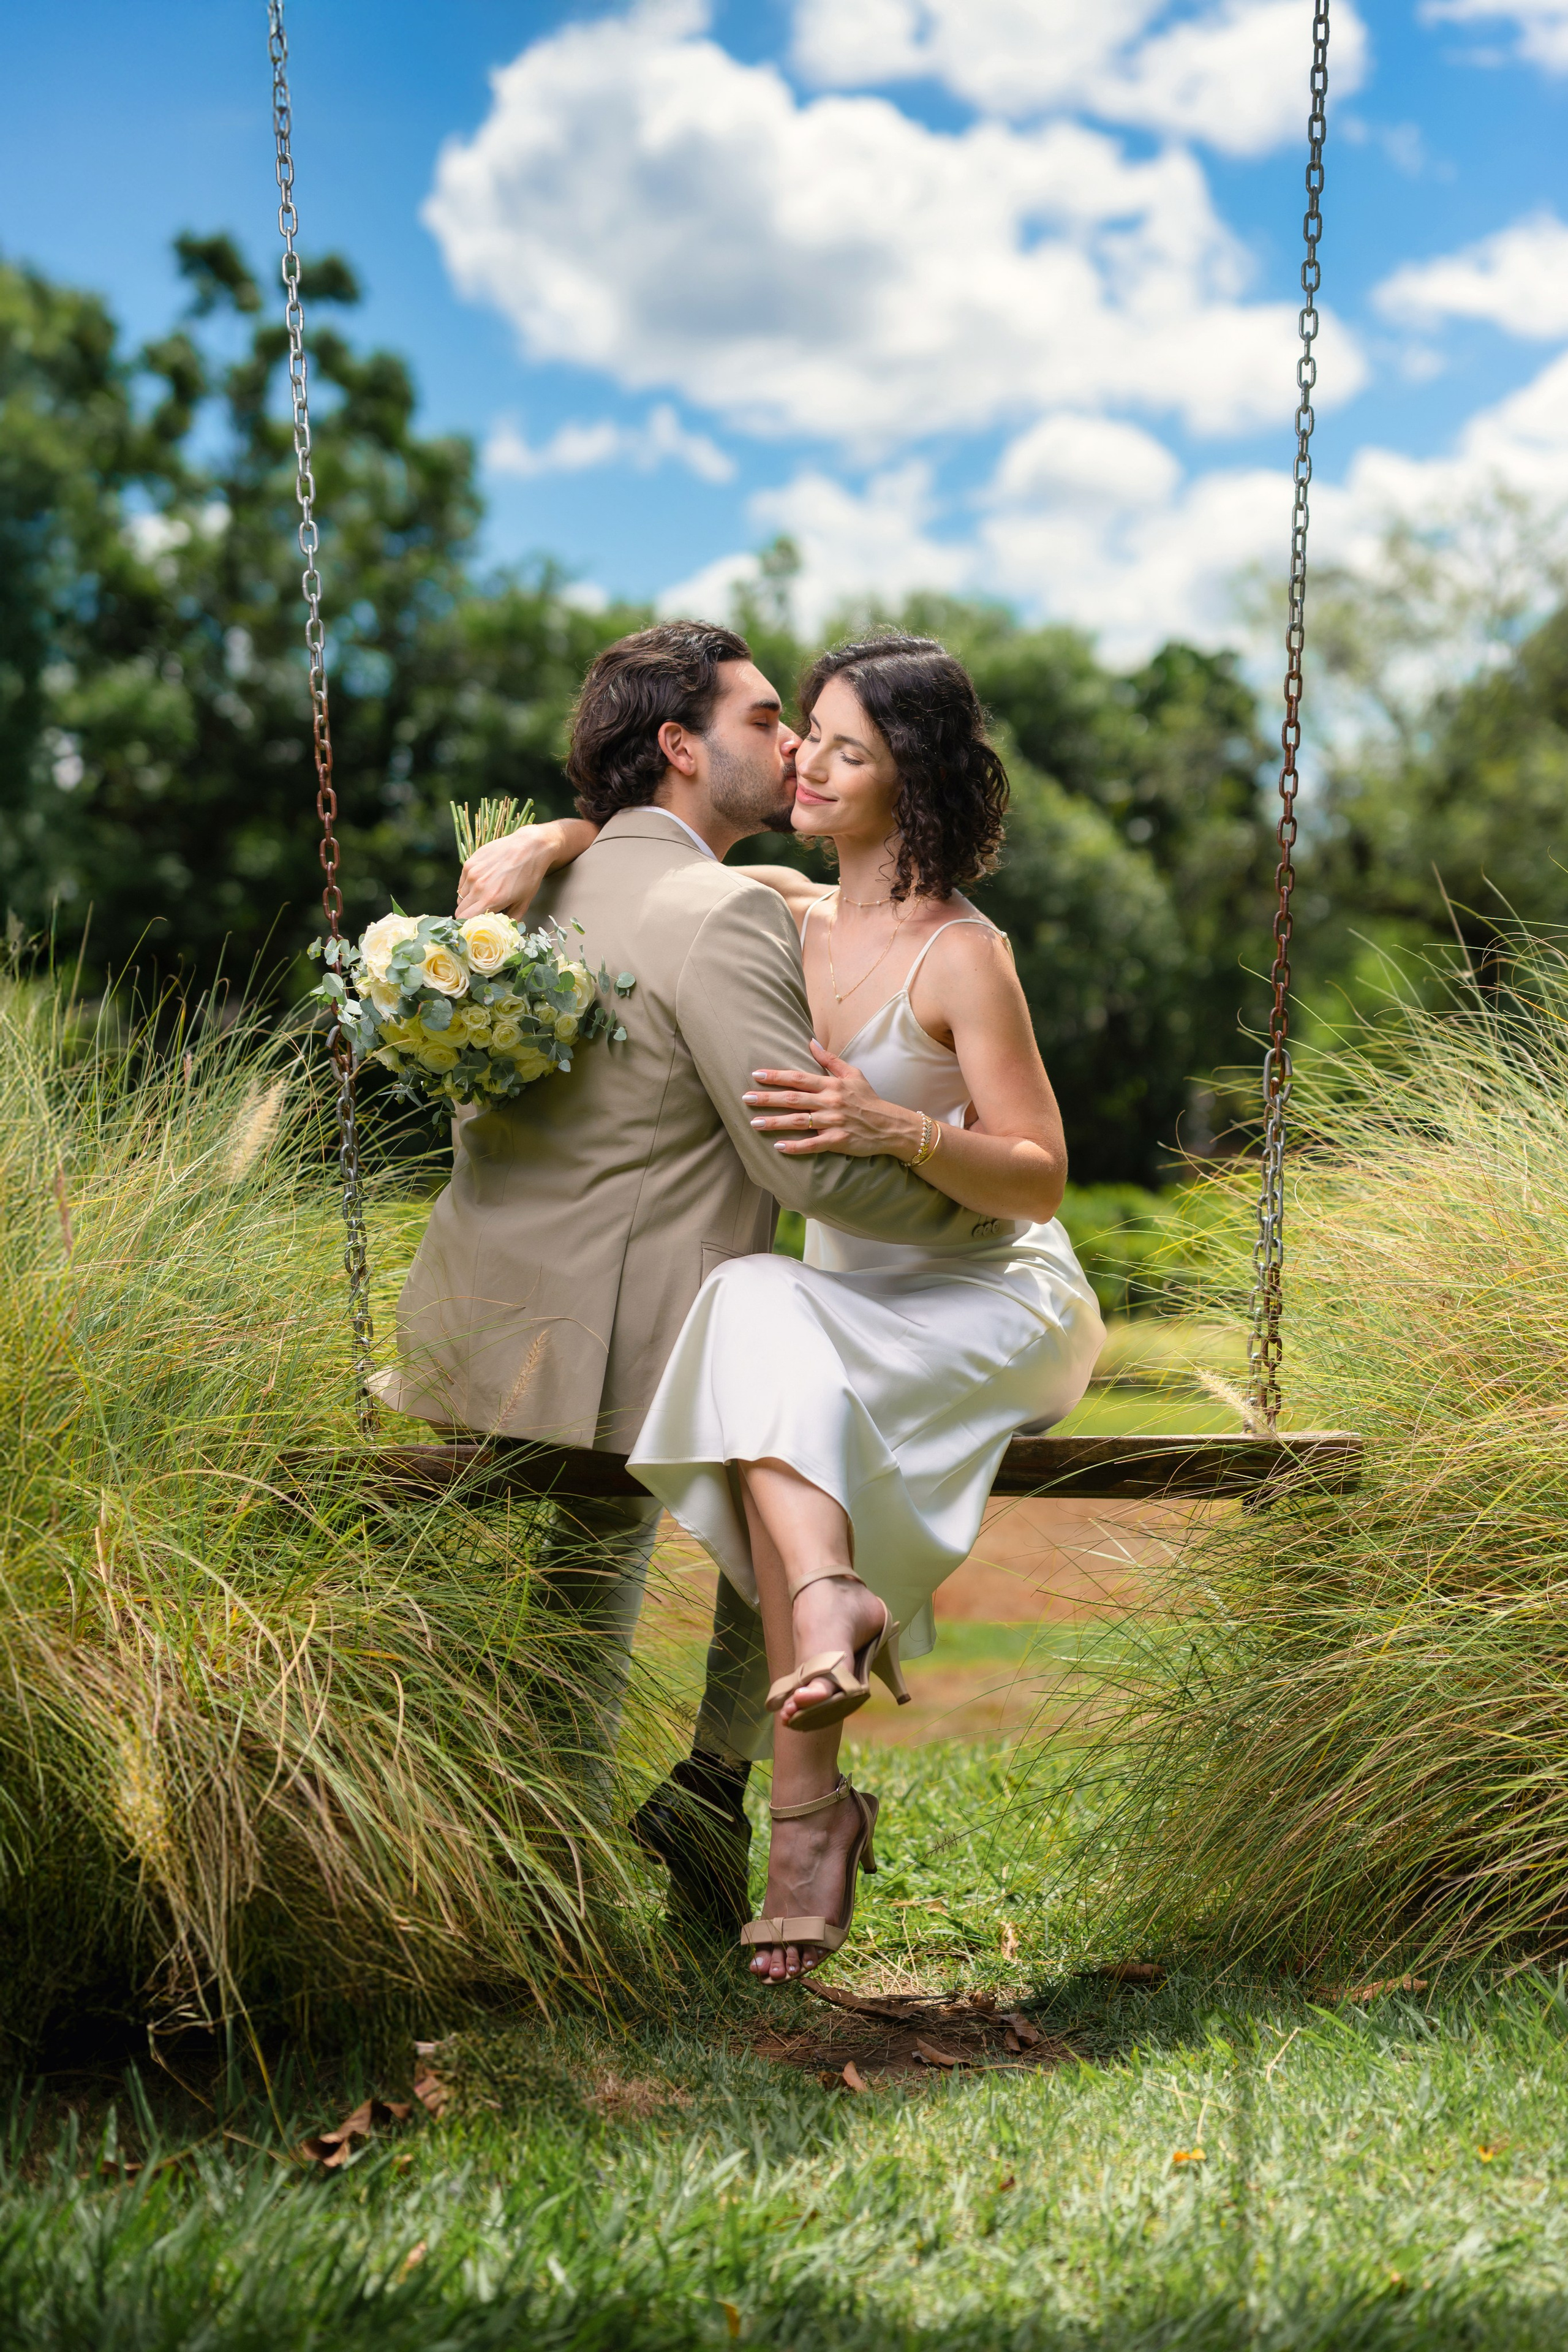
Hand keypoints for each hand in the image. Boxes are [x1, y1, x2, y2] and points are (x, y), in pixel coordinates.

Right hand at [455, 827, 551, 920]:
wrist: (530, 846)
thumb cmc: (529, 875)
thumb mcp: (524, 902)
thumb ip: (510, 920)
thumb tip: (501, 930)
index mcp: (491, 900)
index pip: (465, 921)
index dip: (468, 926)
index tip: (474, 927)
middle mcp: (478, 887)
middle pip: (460, 910)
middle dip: (468, 915)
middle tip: (481, 913)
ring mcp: (472, 873)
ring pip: (461, 896)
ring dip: (469, 900)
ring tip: (485, 895)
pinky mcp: (469, 862)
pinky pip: (462, 883)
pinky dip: (468, 887)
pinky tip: (483, 883)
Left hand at [742, 1042, 923, 1159]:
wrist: (890, 1125)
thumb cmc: (868, 1099)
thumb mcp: (853, 1074)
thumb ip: (830, 1059)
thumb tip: (810, 1042)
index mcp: (831, 1085)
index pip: (798, 1078)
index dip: (776, 1076)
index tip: (756, 1075)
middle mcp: (830, 1102)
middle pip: (793, 1099)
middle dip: (768, 1098)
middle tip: (745, 1099)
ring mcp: (834, 1122)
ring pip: (799, 1122)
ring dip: (775, 1123)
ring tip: (754, 1123)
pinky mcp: (838, 1141)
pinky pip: (813, 1144)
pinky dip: (796, 1147)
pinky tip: (779, 1147)